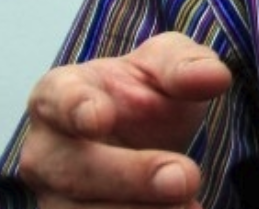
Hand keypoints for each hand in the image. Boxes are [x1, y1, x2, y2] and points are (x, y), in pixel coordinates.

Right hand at [19, 32, 232, 207]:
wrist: (144, 137)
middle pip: (73, 170)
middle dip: (131, 177)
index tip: (100, 117)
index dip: (76, 108)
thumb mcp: (168, 65)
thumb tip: (213, 77)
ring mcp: (54, 197)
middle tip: (184, 177)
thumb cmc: (146, 91)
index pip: (58, 99)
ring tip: (191, 207)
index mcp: (57, 95)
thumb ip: (186, 66)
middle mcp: (45, 151)